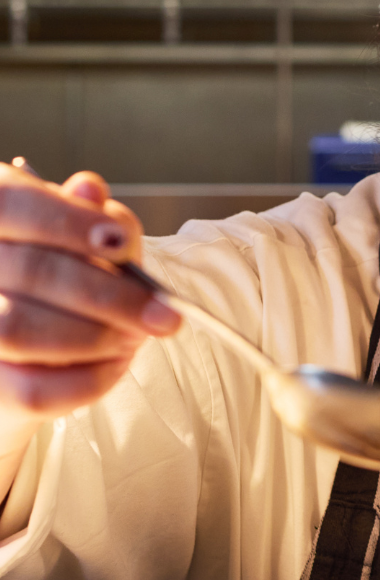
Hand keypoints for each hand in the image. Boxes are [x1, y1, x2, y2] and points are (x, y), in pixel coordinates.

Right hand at [0, 162, 181, 430]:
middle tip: (164, 314)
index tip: (122, 243)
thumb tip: (91, 189)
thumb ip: (91, 218)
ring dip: (99, 336)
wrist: (31, 357)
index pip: (10, 202)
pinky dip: (90, 378)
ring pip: (21, 330)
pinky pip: (32, 390)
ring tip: (136, 337)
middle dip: (112, 295)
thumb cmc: (62, 285)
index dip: (68, 221)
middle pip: (30, 271)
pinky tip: (115, 364)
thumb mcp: (83, 241)